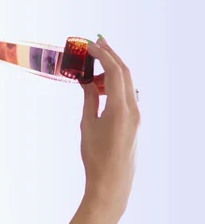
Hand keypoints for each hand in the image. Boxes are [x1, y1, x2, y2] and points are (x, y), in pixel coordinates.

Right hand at [80, 36, 139, 209]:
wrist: (112, 181)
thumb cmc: (95, 156)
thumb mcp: (87, 125)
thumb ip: (89, 99)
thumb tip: (87, 81)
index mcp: (119, 108)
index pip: (114, 71)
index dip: (102, 54)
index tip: (89, 44)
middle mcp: (132, 108)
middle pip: (124, 72)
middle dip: (111, 55)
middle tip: (96, 42)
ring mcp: (136, 115)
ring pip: (126, 83)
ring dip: (110, 72)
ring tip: (91, 70)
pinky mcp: (134, 121)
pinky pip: (126, 95)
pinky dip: (114, 86)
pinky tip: (100, 89)